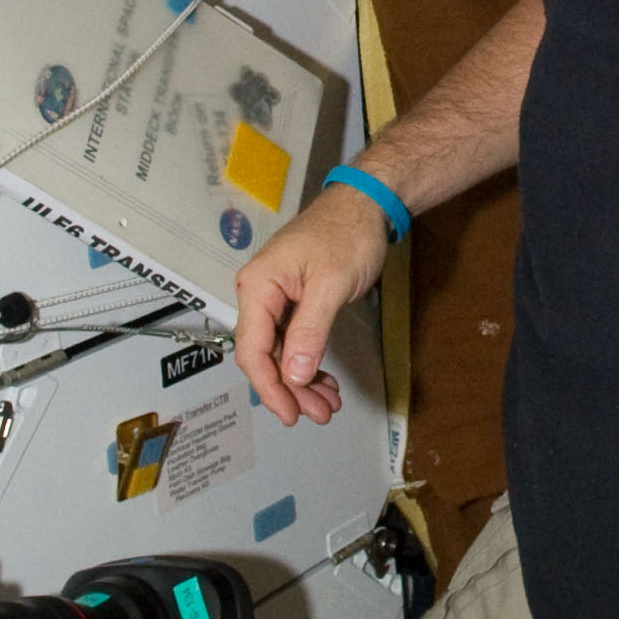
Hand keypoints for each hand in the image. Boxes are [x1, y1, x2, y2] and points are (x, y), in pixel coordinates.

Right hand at [231, 182, 387, 428]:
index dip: (269, 386)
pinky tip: (325, 382)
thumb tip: (292, 374)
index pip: (252, 349)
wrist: (365, 204)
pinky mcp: (294, 301)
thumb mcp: (330, 284)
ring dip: (302, 381)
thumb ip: (309, 330)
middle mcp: (259, 293)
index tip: (291, 413)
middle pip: (265, 355)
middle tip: (319, 414)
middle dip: (290, 389)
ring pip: (281, 352)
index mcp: (257, 285)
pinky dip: (309, 363)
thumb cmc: (346, 235)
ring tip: (327, 405)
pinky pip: (294, 340)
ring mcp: (275, 298)